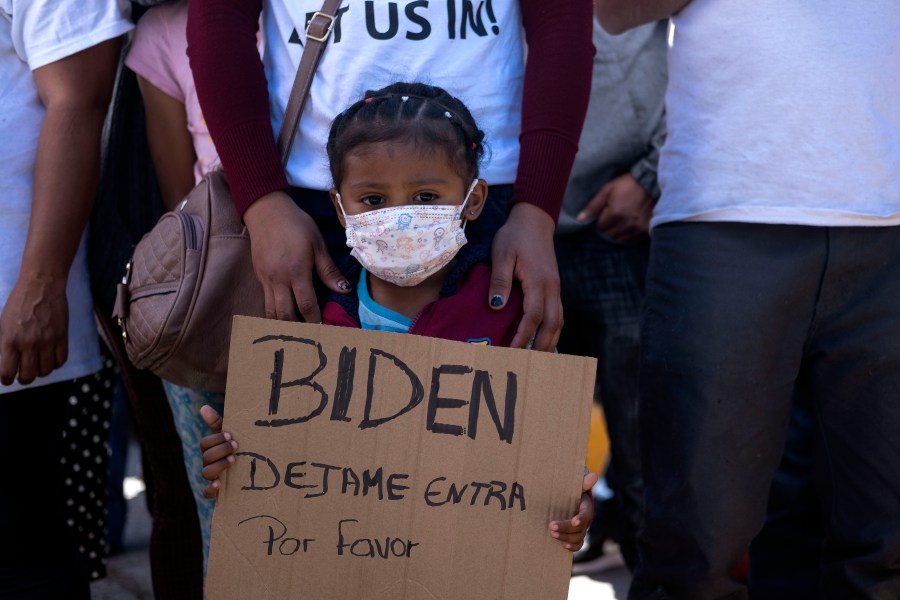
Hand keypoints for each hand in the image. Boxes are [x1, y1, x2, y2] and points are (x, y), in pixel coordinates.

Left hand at [0, 277, 67, 385]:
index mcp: (9, 340)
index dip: (6, 380)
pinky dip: (55, 363)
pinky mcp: (62, 337)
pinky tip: (50, 358)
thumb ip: (1, 343)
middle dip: (24, 379)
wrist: (41, 286)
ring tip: (37, 365)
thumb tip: (3, 359)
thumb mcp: (2, 323)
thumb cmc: (19, 303)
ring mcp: (47, 341)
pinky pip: (61, 360)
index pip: (7, 372)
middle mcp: (28, 343)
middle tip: (23, 374)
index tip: (7, 378)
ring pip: (45, 371)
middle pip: (28, 376)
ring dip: (40, 371)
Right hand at [199, 405, 237, 498]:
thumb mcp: (230, 435)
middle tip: (236, 446)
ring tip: (233, 461)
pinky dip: (211, 489)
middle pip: (206, 456)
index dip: (216, 439)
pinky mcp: (217, 491)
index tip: (230, 435)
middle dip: (221, 450)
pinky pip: (207, 493)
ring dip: (219, 466)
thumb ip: (217, 422)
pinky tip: (219, 484)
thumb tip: (203, 407)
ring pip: (206, 472)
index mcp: (211, 449)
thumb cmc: (238, 449)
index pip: (205, 443)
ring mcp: (212, 477)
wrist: (253, 470)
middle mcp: (209, 463)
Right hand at [243, 191, 349, 322]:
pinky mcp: (259, 277)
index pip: (306, 305)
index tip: (324, 332)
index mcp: (296, 271)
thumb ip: (329, 270)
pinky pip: (266, 302)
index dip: (315, 321)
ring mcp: (265, 279)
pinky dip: (274, 313)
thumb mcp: (317, 244)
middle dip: (298, 328)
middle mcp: (278, 279)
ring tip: (296, 333)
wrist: (266, 210)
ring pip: (271, 312)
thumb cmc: (297, 225)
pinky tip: (283, 318)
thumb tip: (343, 290)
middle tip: (310, 338)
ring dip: (283, 325)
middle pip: (285, 314)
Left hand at [489, 202, 561, 350]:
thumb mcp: (502, 253)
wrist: (534, 221)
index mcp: (538, 281)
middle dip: (541, 347)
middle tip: (527, 365)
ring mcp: (555, 288)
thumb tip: (496, 307)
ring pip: (559, 322)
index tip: (511, 351)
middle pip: (552, 325)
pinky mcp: (554, 288)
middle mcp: (551, 288)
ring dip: (550, 342)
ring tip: (538, 360)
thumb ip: (500, 280)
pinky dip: (552, 331)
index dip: (523, 336)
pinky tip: (544, 340)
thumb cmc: (515, 236)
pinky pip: (558, 314)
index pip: (533, 316)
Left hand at [549, 470, 598, 550]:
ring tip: (552, 533)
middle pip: (579, 528)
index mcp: (586, 508)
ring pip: (577, 538)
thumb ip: (583, 483)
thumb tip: (593, 475)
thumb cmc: (572, 493)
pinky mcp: (577, 537)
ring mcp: (581, 530)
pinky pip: (577, 545)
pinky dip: (571, 547)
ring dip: (564, 537)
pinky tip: (563, 545)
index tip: (574, 521)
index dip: (581, 519)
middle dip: (565, 528)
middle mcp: (585, 521)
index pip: (585, 515)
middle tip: (551, 526)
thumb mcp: (577, 487)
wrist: (570, 502)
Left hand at [577, 173, 653, 241]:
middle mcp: (626, 224)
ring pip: (619, 239)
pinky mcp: (645, 231)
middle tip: (611, 218)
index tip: (604, 214)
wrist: (650, 182)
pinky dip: (627, 236)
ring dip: (616, 233)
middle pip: (608, 235)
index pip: (599, 227)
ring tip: (619, 222)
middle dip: (607, 228)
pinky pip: (631, 240)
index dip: (599, 221)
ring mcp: (636, 229)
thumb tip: (579, 219)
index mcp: (615, 214)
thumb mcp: (607, 190)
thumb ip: (593, 206)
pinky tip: (627, 226)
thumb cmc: (626, 185)